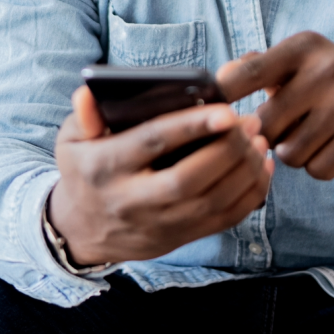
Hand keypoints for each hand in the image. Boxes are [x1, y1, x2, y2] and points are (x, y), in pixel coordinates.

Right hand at [47, 86, 273, 266]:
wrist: (82, 229)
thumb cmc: (85, 170)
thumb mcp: (72, 140)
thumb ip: (84, 115)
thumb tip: (88, 95)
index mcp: (105, 167)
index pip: (152, 143)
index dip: (191, 127)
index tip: (226, 110)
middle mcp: (131, 200)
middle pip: (188, 179)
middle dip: (227, 150)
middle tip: (250, 121)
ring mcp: (158, 225)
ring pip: (211, 202)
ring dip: (244, 171)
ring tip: (259, 140)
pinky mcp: (178, 238)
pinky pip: (223, 220)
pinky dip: (249, 196)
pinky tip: (260, 167)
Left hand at [217, 31, 333, 180]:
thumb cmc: (333, 91)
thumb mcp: (300, 67)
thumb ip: (257, 68)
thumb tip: (218, 78)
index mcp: (305, 45)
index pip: (246, 74)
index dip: (223, 98)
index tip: (215, 113)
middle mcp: (328, 66)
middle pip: (266, 124)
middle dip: (273, 136)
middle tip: (293, 127)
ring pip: (289, 152)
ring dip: (297, 154)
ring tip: (318, 136)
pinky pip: (317, 168)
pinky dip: (321, 166)